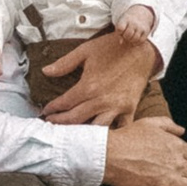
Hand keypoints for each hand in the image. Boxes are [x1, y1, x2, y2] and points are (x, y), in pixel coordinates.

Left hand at [36, 28, 162, 126]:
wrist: (141, 49)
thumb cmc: (112, 48)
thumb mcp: (85, 51)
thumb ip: (64, 63)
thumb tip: (45, 71)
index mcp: (89, 86)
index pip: (65, 103)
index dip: (53, 108)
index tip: (45, 112)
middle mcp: (102, 100)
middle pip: (76, 119)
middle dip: (61, 123)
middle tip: (51, 124)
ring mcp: (116, 107)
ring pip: (96, 129)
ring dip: (82, 133)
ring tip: (72, 134)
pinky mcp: (129, 109)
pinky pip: (120, 129)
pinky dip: (111, 135)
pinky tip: (102, 137)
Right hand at [104, 115, 186, 185]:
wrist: (111, 155)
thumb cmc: (127, 137)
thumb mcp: (148, 123)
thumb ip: (168, 125)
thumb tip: (182, 131)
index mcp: (175, 145)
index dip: (182, 159)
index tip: (174, 162)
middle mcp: (177, 162)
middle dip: (183, 174)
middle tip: (171, 175)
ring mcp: (170, 179)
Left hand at [116, 7, 156, 40]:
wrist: (141, 13)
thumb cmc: (128, 20)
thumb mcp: (122, 22)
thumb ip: (119, 32)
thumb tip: (121, 42)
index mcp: (126, 19)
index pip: (120, 28)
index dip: (119, 32)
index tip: (121, 31)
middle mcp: (134, 22)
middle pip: (128, 34)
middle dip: (125, 37)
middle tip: (126, 35)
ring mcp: (141, 27)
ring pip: (135, 39)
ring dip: (131, 41)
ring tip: (130, 38)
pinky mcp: (146, 31)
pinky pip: (141, 40)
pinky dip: (137, 42)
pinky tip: (135, 40)